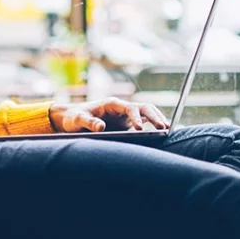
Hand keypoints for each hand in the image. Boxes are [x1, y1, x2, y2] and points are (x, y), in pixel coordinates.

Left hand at [48, 98, 169, 132]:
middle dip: (154, 116)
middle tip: (164, 127)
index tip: (140, 128)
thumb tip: (101, 127)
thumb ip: (88, 122)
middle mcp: (122, 108)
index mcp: (112, 104)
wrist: (72, 118)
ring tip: (168, 130)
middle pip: (143, 107)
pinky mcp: (127, 124)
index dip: (136, 117)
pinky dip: (153, 126)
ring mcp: (125, 115)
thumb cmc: (74, 117)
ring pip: (146, 113)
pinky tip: (162, 134)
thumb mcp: (77, 120)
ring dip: (157, 119)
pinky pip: (144, 122)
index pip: (129, 108)